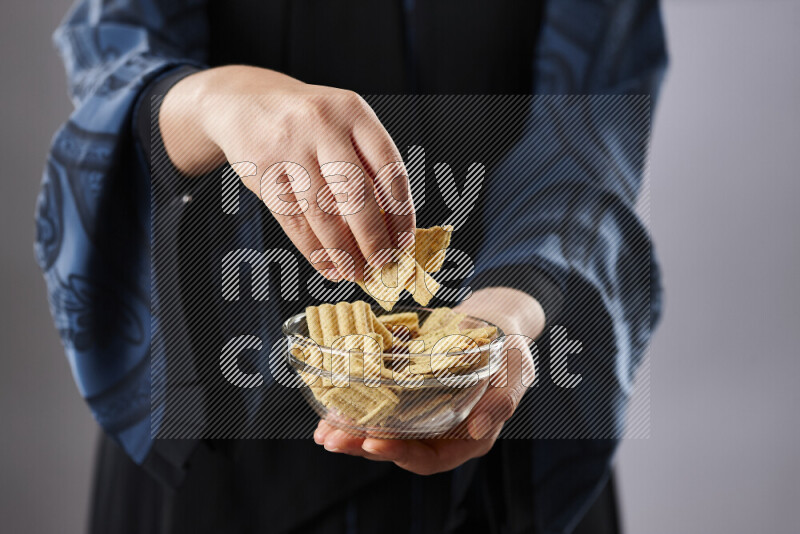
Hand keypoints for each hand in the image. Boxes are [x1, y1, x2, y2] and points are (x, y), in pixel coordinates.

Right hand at [160, 65, 414, 280]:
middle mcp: (322, 125)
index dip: (401, 211)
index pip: (388, 167)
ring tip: (356, 272)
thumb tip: (390, 229)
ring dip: (344, 252)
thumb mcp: (342, 124)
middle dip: (373, 237)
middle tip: (383, 264)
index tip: (404, 242)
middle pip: (356, 193)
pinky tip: (330, 266)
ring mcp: (289, 148)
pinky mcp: (263, 172)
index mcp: (353, 111)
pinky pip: (294, 222)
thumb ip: (367, 164)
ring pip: (323, 213)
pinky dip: (315, 251)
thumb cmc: (307, 121)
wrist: (242, 101)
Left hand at [314, 287, 544, 474]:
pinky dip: (354, 404)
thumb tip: (478, 428)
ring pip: (382, 429)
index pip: (431, 458)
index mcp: (467, 438)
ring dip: (351, 430)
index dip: (401, 455)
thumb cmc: (511, 350)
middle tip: (333, 440)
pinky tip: (330, 402)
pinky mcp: (405, 392)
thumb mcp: (516, 373)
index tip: (374, 443)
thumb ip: (501, 402)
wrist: (494, 321)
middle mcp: (439, 432)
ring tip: (323, 430)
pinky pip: (377, 403)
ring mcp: (420, 413)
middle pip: (398, 448)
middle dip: (363, 445)